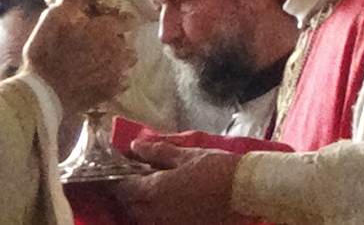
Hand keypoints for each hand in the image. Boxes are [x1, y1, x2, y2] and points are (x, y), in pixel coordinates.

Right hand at [22, 0, 134, 114]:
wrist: (44, 91)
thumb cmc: (48, 50)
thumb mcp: (54, 17)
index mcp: (107, 29)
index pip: (127, 20)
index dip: (118, 20)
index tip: (107, 22)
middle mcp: (119, 50)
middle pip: (128, 42)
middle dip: (117, 42)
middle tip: (99, 43)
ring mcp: (117, 73)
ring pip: (127, 63)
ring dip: (118, 60)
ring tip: (101, 62)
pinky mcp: (112, 92)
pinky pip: (122, 82)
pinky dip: (114, 79)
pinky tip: (99, 79)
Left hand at [116, 141, 250, 224]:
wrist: (245, 191)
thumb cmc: (216, 168)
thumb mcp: (186, 155)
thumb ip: (157, 152)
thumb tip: (134, 147)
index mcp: (152, 192)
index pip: (121, 188)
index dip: (117, 178)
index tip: (120, 169)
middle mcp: (154, 214)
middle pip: (128, 206)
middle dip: (126, 193)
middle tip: (132, 178)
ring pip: (141, 218)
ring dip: (139, 205)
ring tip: (147, 191)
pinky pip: (158, 222)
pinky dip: (154, 214)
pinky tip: (163, 204)